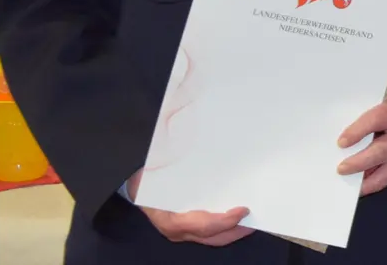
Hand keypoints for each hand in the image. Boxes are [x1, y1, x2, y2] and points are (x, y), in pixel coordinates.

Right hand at [127, 169, 254, 246]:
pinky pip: (207, 232)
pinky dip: (224, 227)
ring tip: (251, 218)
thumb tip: (200, 149)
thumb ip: (178, 165)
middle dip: (236, 231)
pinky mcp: (185, 228)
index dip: (224, 221)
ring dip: (233, 230)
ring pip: (212, 238)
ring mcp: (180, 231)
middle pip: (212, 236)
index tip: (242, 210)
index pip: (202, 225)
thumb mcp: (157, 169)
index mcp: (168, 216)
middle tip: (257, 219)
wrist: (129, 182)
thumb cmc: (146, 174)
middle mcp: (175, 228)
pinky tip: (235, 216)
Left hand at [337, 84, 386, 195]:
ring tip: (351, 184)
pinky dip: (378, 182)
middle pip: (383, 150)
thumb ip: (374, 116)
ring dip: (368, 179)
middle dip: (360, 162)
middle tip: (341, 169)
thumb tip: (349, 137)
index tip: (341, 142)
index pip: (378, 120)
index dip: (358, 131)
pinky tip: (364, 185)